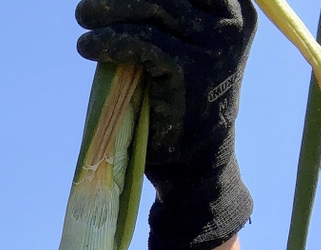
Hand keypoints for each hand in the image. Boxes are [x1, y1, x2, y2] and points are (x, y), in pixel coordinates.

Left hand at [75, 0, 256, 249]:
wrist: (195, 162)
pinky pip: (142, 42)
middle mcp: (232, 23)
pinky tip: (87, 47)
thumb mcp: (184, 48)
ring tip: (83, 17)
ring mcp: (215, 45)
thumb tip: (119, 0)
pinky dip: (109, 41)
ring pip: (155, 6)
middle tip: (88, 4)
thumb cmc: (181, 104)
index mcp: (236, 11)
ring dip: (110, 10)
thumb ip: (165, 19)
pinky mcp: (189, 70)